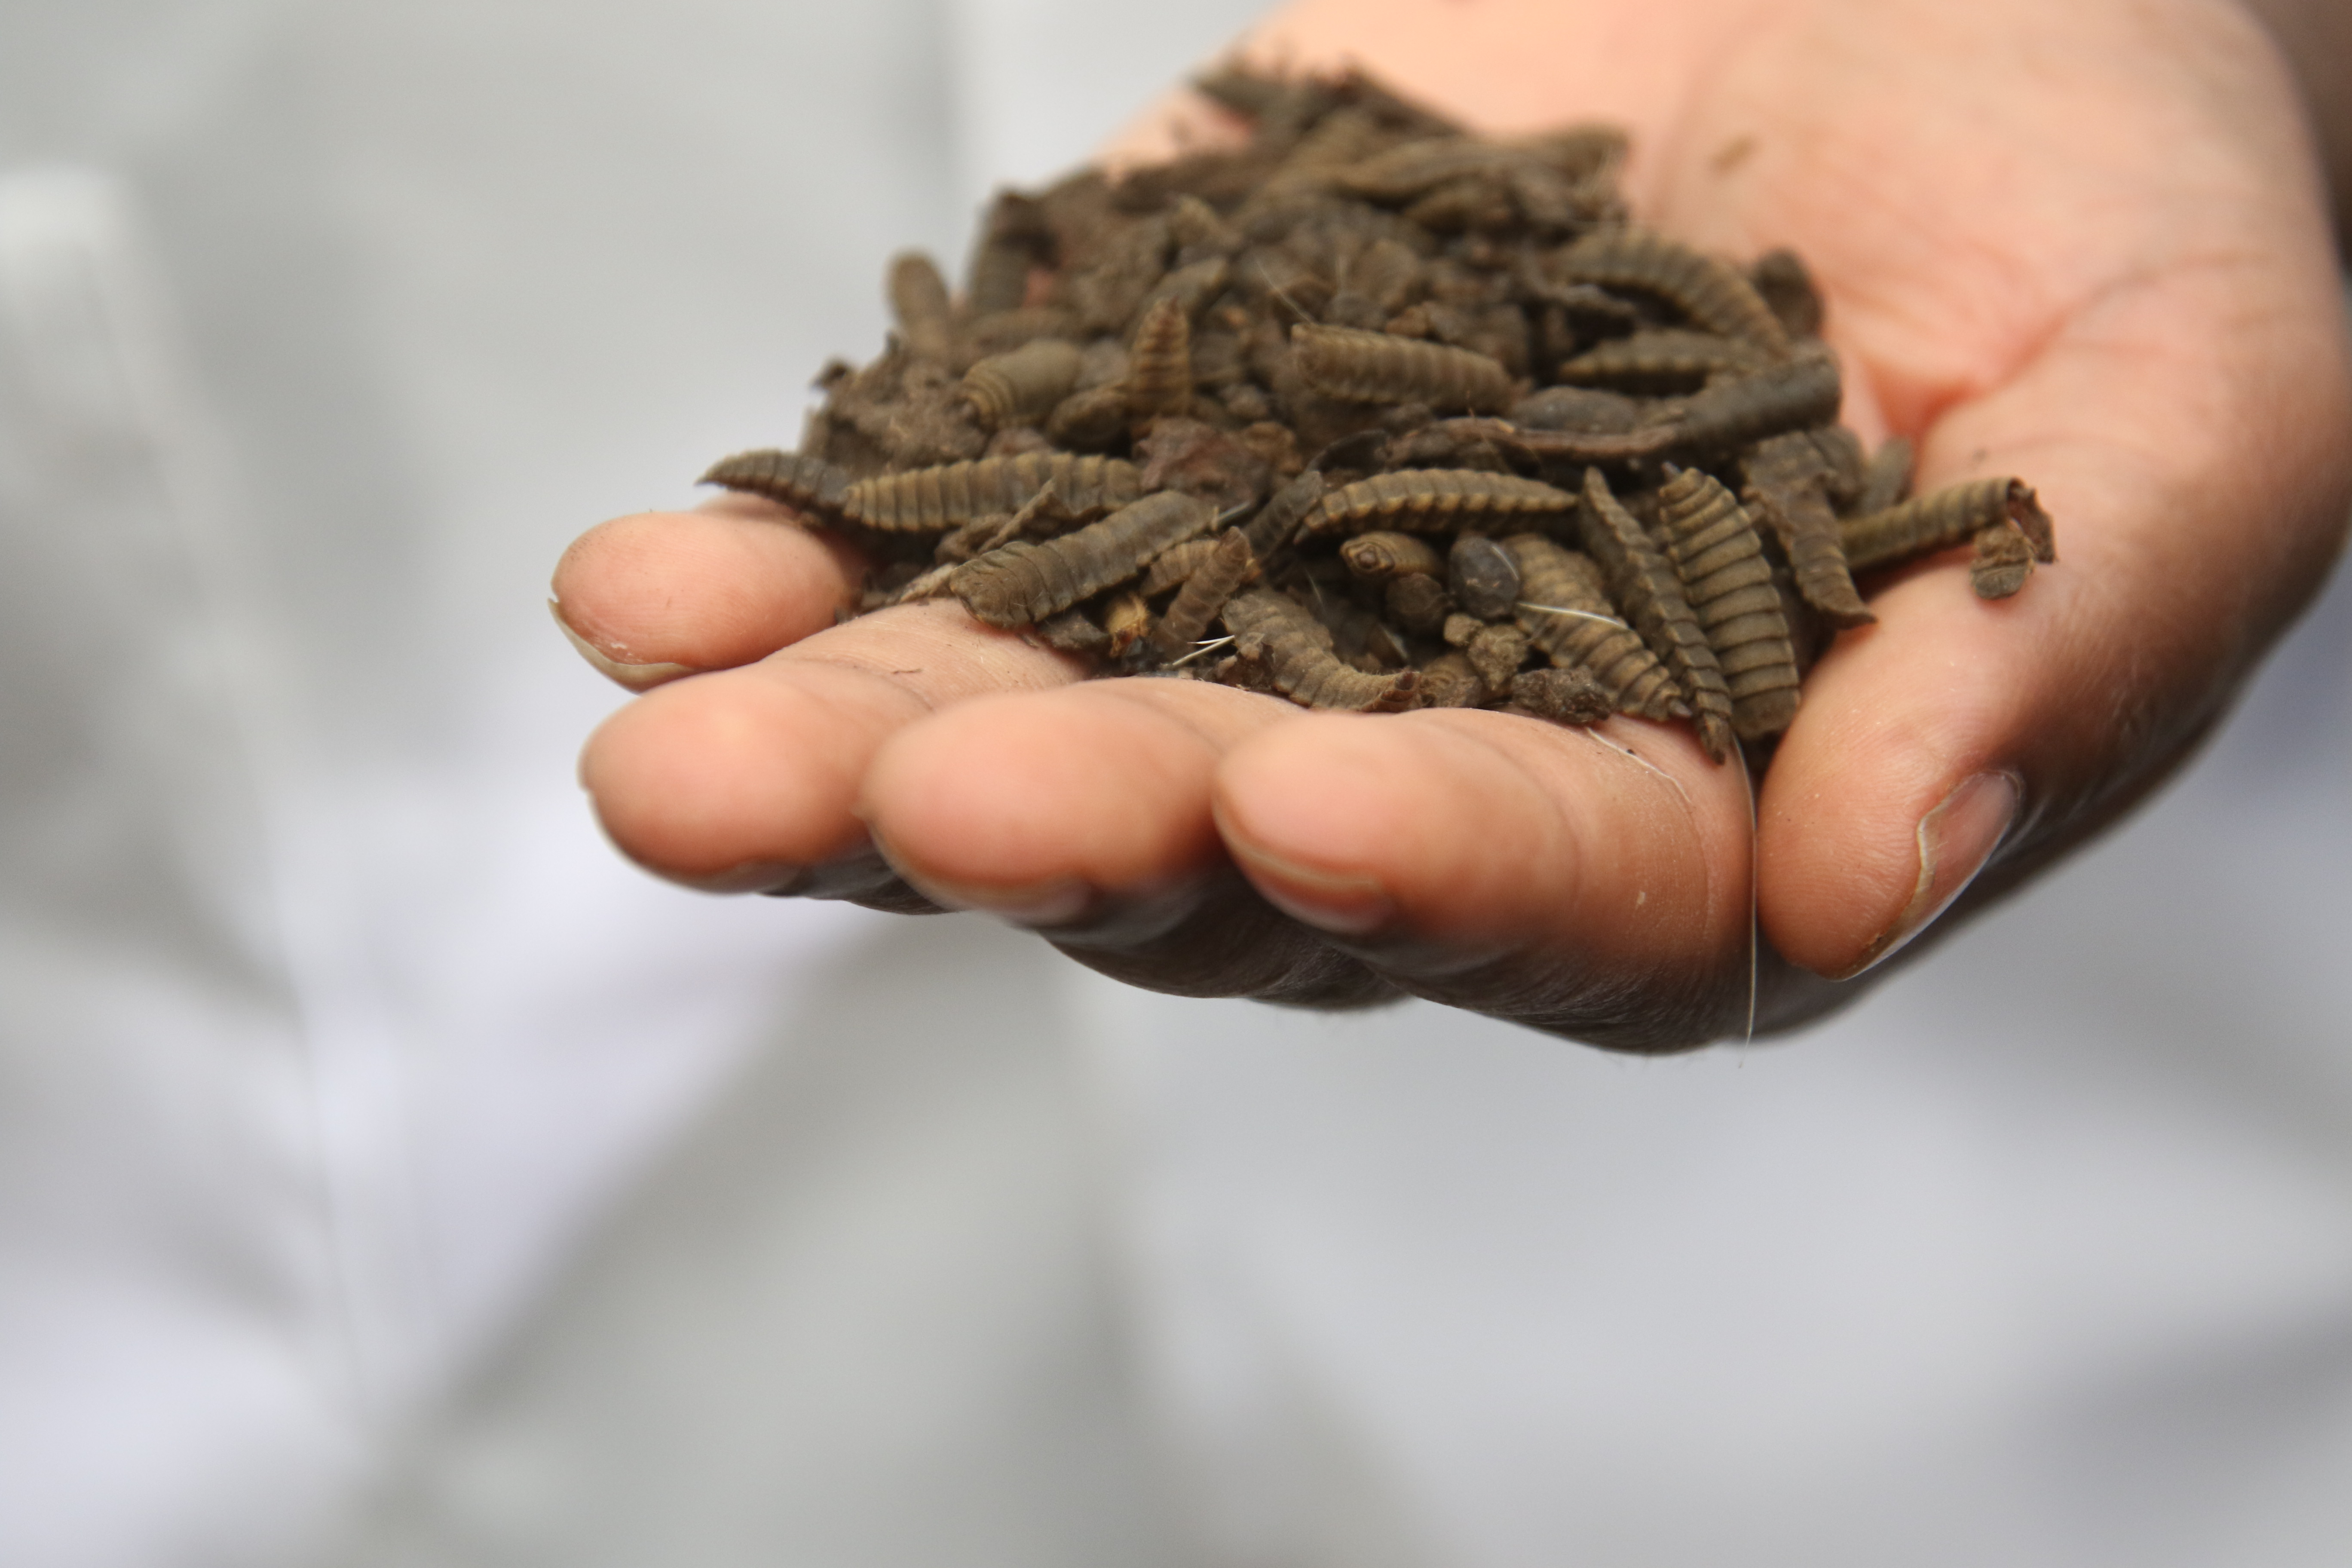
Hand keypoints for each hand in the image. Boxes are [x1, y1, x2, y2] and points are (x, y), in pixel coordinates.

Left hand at [551, 0, 2350, 1049]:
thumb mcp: (2192, 417)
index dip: (1445, 862)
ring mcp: (1274, 593)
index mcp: (1701, 810)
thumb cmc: (2119, 224)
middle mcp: (1449, 747)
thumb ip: (2051, 656)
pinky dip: (812, 552)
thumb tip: (1873, 875)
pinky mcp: (1158, 427)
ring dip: (849, 742)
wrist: (1946, 9)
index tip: (1304, 809)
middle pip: (1233, 849)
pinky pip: (963, 516)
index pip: (1559, 885)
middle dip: (1058, 835)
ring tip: (664, 752)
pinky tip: (656, 584)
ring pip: (1042, 713)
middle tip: (872, 816)